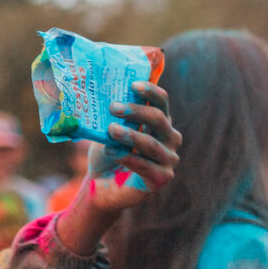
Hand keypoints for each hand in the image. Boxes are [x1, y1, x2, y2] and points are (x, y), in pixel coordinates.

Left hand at [82, 81, 180, 211]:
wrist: (100, 184)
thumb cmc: (107, 152)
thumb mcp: (108, 128)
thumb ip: (111, 114)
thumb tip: (98, 90)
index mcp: (159, 121)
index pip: (161, 101)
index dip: (151, 91)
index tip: (133, 85)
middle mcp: (170, 139)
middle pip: (159, 119)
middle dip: (136, 111)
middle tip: (113, 107)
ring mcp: (169, 159)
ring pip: (151, 144)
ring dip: (130, 135)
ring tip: (111, 130)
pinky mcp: (161, 178)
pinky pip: (146, 165)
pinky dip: (126, 157)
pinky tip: (111, 152)